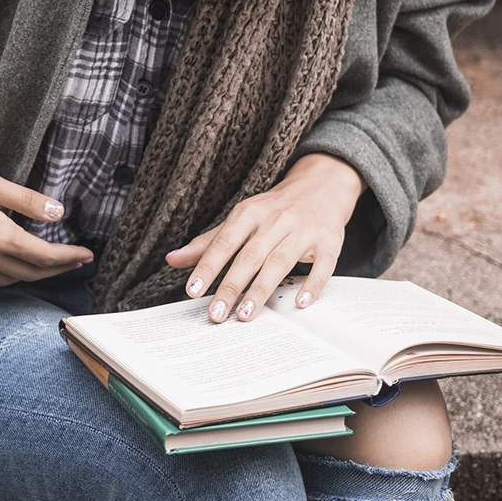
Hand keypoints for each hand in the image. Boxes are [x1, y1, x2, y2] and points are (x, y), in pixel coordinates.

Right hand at [0, 148, 93, 284]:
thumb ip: (24, 199)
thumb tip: (58, 212)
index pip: (43, 255)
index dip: (68, 257)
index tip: (86, 254)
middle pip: (30, 272)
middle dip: (57, 270)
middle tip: (76, 261)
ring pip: (9, 279)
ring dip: (33, 275)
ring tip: (50, 264)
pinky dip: (7, 275)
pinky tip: (11, 264)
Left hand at [164, 153, 363, 322]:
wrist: (321, 186)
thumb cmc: (275, 208)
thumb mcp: (241, 218)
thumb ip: (209, 242)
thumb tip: (173, 259)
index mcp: (249, 213)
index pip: (224, 243)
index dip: (207, 267)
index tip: (192, 291)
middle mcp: (276, 220)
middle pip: (250, 256)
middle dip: (231, 286)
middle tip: (216, 314)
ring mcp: (304, 231)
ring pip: (280, 263)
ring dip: (261, 290)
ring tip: (244, 314)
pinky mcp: (329, 242)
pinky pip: (322, 266)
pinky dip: (311, 285)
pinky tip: (299, 304)